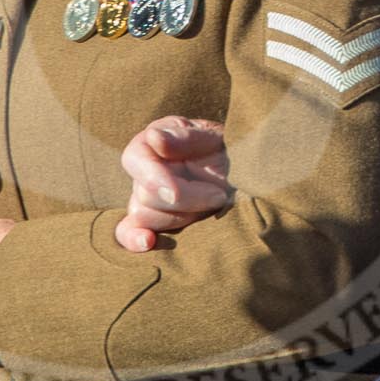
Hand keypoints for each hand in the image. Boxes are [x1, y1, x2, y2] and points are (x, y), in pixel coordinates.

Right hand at [115, 116, 232, 252]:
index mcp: (156, 139)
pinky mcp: (154, 220)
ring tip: (213, 205)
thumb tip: (154, 138)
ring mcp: (149, 197)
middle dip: (184, 200)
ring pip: (144, 216)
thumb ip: (187, 138)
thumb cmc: (235, 150)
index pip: (136, 158)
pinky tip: (147, 242)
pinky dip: (134, 238)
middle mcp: (147, 168)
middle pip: (145, 194)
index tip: (174, 193)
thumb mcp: (219, 138)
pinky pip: (128, 232)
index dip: (152, 178)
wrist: (251, 176)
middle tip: (219, 195)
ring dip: (180, 217)